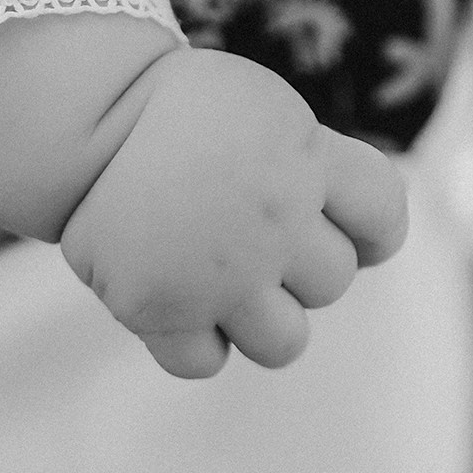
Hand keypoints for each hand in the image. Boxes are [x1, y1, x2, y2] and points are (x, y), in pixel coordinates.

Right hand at [60, 48, 408, 377]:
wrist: (87, 114)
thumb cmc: (182, 113)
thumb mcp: (268, 110)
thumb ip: (320, 169)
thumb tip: (363, 245)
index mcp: (307, 158)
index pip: (385, 218)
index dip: (368, 231)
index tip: (331, 221)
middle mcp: (275, 219)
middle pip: (332, 284)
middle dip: (296, 267)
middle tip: (243, 232)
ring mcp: (221, 274)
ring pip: (285, 343)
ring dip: (257, 319)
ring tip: (219, 279)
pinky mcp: (161, 311)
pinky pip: (205, 362)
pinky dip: (192, 341)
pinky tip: (176, 298)